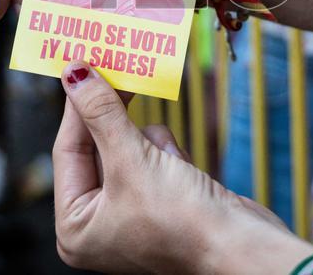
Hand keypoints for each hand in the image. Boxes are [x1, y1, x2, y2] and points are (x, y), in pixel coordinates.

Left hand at [53, 61, 312, 273]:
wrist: (245, 249)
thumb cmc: (182, 220)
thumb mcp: (131, 159)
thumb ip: (100, 113)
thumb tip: (73, 73)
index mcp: (75, 227)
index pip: (67, 150)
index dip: (76, 105)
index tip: (82, 64)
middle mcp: (99, 223)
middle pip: (97, 147)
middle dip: (116, 120)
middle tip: (116, 69)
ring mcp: (133, 212)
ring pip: (129, 146)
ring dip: (150, 144)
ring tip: (165, 161)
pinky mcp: (163, 200)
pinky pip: (154, 158)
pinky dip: (168, 155)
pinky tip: (182, 171)